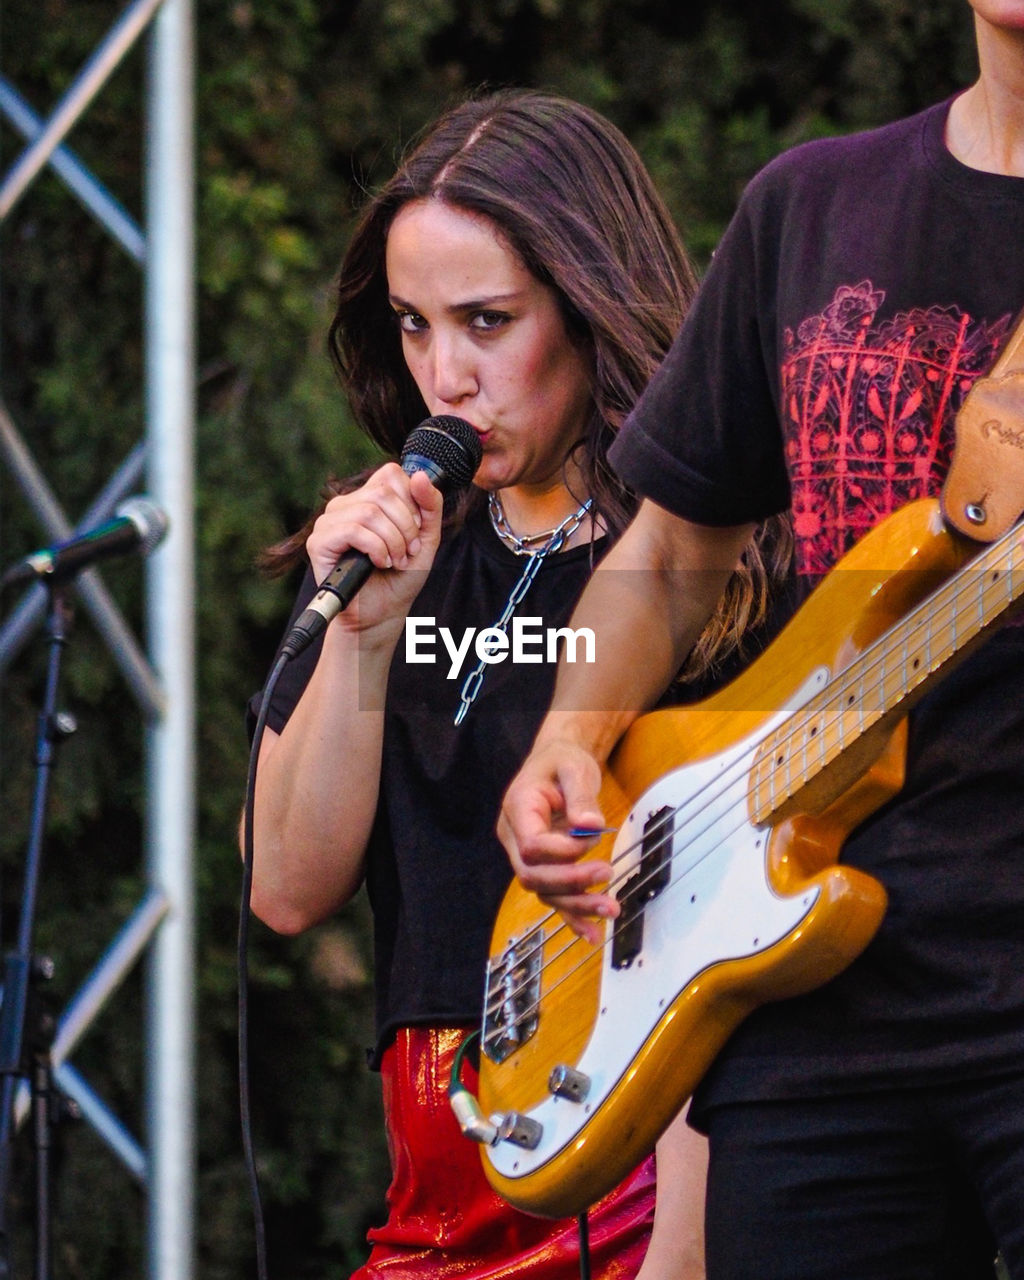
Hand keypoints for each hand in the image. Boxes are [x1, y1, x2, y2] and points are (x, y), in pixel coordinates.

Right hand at [305, 464, 442, 633]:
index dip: (412, 502)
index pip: (392, 474)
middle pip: (384, 493)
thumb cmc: (400, 577)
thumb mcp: (426, 538)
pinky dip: (376, 549)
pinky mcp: (319, 541)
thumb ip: (429, 505)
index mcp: (368, 497)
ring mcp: (329, 521)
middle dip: (406, 526)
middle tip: (407, 552)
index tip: (415, 531)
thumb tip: (420, 475)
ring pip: (370, 512)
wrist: (383, 613)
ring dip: (393, 542)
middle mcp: (345, 504)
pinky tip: (379, 564)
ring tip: (395, 561)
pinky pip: (354, 530)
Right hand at [497, 737, 620, 942]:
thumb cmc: (562, 762)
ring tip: (611, 908)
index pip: (532, 845)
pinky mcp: (543, 866)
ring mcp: (526, 855)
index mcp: (518, 808)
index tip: (590, 841)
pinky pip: (552, 896)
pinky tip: (591, 932)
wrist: (557, 763)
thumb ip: (581, 796)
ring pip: (544, 891)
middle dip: (571, 882)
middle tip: (606, 874)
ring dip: (577, 904)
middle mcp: (514, 836)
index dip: (560, 852)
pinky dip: (571, 916)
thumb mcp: (574, 768)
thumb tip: (589, 826)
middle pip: (533, 875)